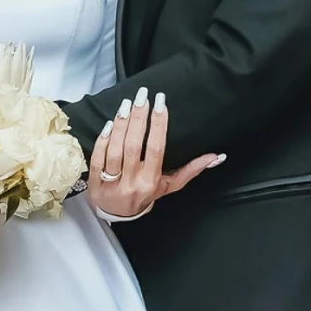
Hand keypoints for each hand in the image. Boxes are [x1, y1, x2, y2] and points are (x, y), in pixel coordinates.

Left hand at [87, 88, 221, 219]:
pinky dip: (103, 139)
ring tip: (127, 104)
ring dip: (121, 125)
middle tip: (143, 96)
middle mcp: (132, 182)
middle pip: (135, 146)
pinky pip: (98, 157)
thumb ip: (191, 170)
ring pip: (116, 150)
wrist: (117, 214)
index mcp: (151, 181)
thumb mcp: (169, 185)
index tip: (160, 104)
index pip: (156, 149)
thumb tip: (215, 157)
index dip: (158, 125)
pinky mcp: (95, 182)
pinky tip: (110, 123)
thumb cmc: (144, 195)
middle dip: (139, 118)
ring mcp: (112, 182)